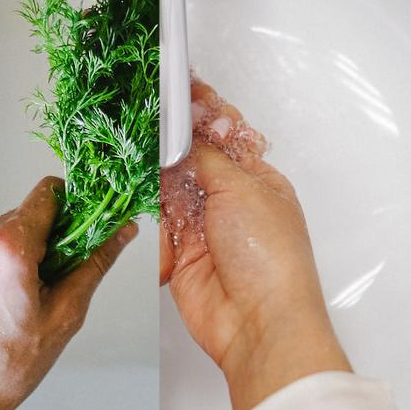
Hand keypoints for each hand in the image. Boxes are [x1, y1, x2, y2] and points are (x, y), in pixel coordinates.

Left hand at [0, 176, 137, 409]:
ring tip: (19, 300)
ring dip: (15, 255)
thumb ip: (95, 264)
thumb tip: (121, 233)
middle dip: (44, 239)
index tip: (81, 225)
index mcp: (9, 247)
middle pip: (23, 216)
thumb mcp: (65, 314)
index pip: (47, 192)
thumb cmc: (5, 367)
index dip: (71, 204)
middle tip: (55, 279)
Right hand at [161, 82, 350, 409]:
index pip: (226, 135)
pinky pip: (157, 220)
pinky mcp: (182, 252)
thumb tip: (185, 133)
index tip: (179, 85)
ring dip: (157, 170)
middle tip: (148, 111)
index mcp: (259, 181)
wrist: (257, 324)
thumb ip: (206, 158)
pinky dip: (148, 206)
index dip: (203, 110)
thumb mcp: (243, 190)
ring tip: (138, 142)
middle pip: (193, 157)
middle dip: (172, 137)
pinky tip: (138, 184)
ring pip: (171, 186)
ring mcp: (205, 226)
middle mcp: (232, 201)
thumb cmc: (272, 260)